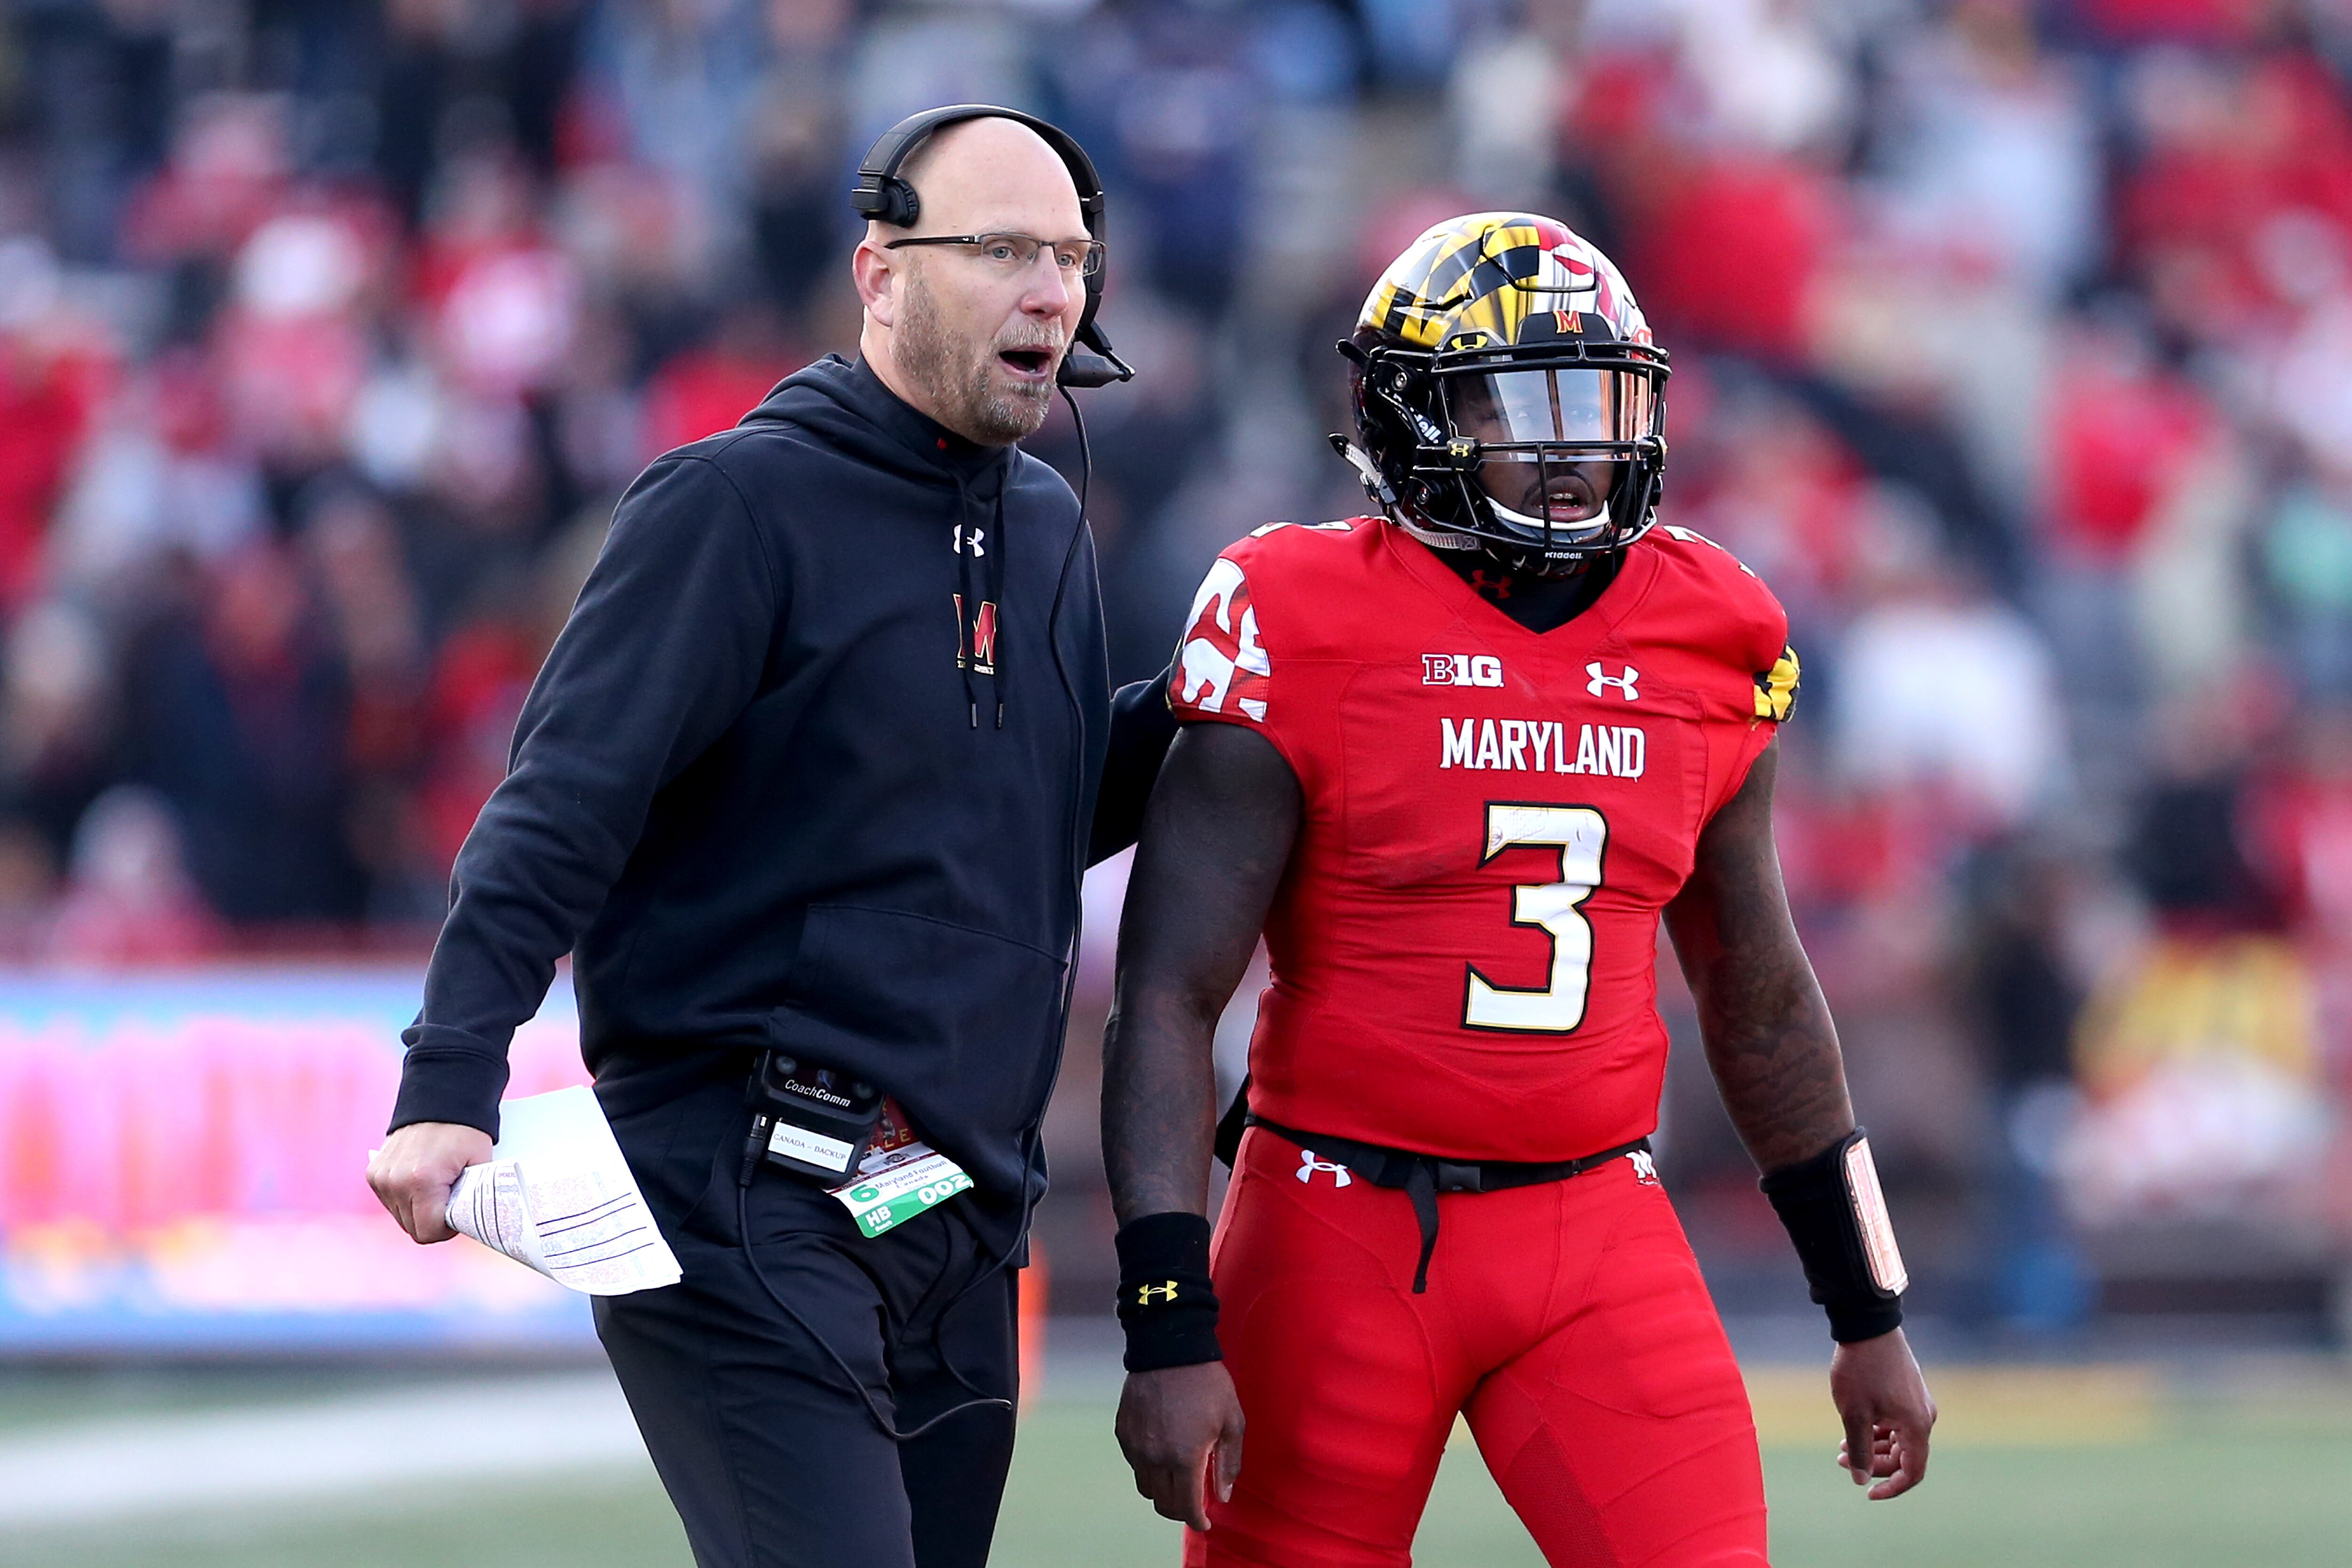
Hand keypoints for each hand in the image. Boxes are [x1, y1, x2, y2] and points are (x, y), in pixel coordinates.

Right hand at [367, 1121, 493, 1243]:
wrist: (440, 1098)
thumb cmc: (465, 1132)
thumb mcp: (480, 1166)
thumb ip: (471, 1201)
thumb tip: (467, 1225)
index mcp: (422, 1181)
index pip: (428, 1233)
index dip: (446, 1230)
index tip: (456, 1214)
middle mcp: (394, 1182)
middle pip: (413, 1228)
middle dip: (433, 1222)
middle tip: (449, 1201)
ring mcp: (380, 1178)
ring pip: (400, 1217)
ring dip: (418, 1211)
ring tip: (435, 1188)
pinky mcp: (373, 1173)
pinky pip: (390, 1202)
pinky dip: (406, 1198)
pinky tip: (420, 1182)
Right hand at [1115, 1361, 1245, 1530]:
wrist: (1169, 1348)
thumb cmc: (1207, 1383)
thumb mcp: (1232, 1421)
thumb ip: (1228, 1462)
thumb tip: (1222, 1495)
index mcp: (1185, 1457)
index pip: (1186, 1506)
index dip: (1197, 1521)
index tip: (1205, 1523)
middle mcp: (1155, 1458)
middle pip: (1163, 1503)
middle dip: (1180, 1509)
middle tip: (1194, 1502)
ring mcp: (1135, 1445)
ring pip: (1146, 1487)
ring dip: (1163, 1490)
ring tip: (1177, 1477)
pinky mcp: (1123, 1431)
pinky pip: (1134, 1463)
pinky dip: (1148, 1468)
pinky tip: (1162, 1453)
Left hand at [1829, 1327, 1934, 1498]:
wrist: (1867, 1325)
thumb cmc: (1860, 1370)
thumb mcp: (1854, 1414)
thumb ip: (1859, 1450)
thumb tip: (1860, 1479)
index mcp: (1916, 1426)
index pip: (1913, 1472)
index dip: (1891, 1488)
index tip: (1867, 1493)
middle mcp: (1923, 1417)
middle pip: (1904, 1457)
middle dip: (1874, 1464)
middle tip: (1841, 1460)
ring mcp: (1917, 1403)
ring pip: (1898, 1439)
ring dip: (1872, 1447)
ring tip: (1842, 1446)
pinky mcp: (1908, 1392)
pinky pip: (1897, 1423)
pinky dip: (1877, 1430)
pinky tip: (1854, 1428)